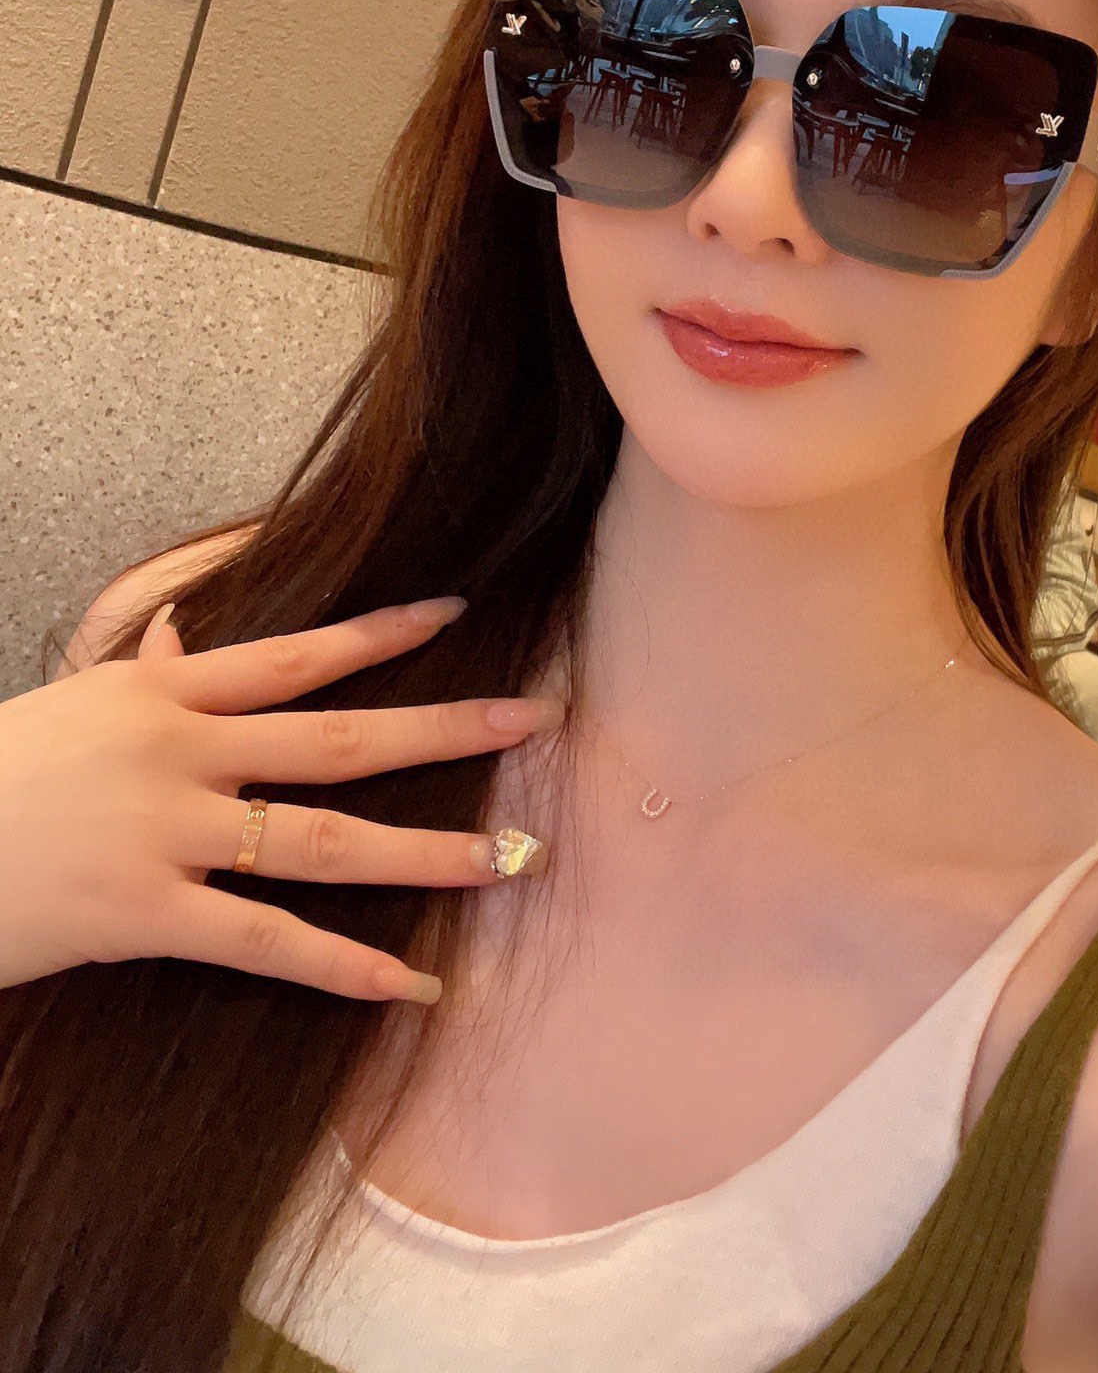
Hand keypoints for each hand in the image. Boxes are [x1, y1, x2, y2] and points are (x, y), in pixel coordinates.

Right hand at [0, 597, 562, 1001]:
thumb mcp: (66, 707)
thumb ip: (139, 675)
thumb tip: (185, 639)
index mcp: (160, 696)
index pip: (294, 655)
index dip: (379, 634)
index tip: (457, 612)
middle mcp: (178, 751)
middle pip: (336, 736)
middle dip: (443, 727)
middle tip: (536, 718)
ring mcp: (164, 832)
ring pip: (320, 838)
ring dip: (425, 849)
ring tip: (510, 859)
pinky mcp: (141, 913)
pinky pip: (262, 941)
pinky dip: (342, 964)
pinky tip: (411, 980)